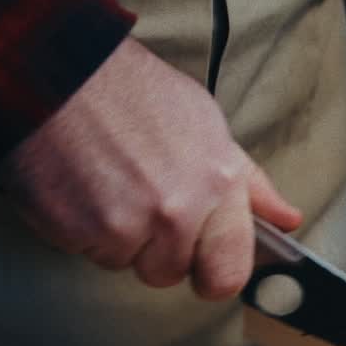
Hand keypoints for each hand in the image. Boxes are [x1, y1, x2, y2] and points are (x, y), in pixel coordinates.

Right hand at [0, 37, 301, 299]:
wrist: (58, 70)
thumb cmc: (135, 94)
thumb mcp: (208, 127)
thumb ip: (249, 183)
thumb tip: (287, 219)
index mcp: (218, 185)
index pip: (230, 272)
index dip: (214, 275)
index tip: (202, 266)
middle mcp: (177, 210)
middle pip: (170, 274)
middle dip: (157, 253)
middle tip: (142, 207)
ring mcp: (127, 223)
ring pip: (125, 264)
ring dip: (116, 238)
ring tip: (109, 185)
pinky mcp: (79, 230)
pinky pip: (85, 252)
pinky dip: (79, 229)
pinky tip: (81, 186)